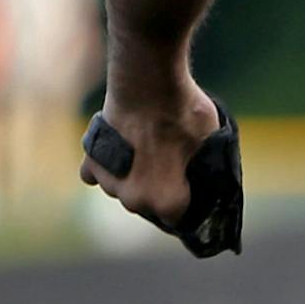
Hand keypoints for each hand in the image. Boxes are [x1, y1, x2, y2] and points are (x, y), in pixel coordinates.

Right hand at [78, 81, 222, 227]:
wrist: (148, 85)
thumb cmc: (186, 115)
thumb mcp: (213, 147)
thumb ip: (205, 173)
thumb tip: (208, 180)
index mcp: (168, 202)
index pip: (179, 218)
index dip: (186, 202)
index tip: (189, 189)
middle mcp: (136, 200)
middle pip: (148, 206)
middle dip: (157, 192)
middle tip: (167, 166)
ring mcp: (110, 183)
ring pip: (123, 190)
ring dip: (132, 178)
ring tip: (145, 151)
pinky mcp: (91, 162)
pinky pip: (97, 174)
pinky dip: (107, 166)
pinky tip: (120, 151)